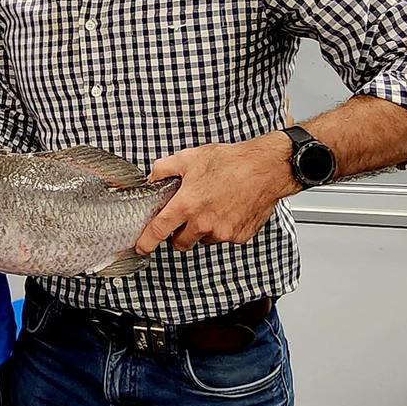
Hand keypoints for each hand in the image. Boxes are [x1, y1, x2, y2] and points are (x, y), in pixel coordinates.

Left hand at [135, 133, 298, 254]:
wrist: (265, 169)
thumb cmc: (230, 162)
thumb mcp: (189, 158)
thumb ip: (163, 169)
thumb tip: (152, 177)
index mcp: (186, 205)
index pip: (159, 230)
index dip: (146, 241)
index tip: (141, 247)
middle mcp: (203, 222)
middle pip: (180, 242)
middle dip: (178, 234)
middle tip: (184, 219)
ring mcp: (222, 232)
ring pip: (203, 240)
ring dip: (202, 229)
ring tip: (211, 206)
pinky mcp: (239, 236)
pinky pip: (223, 238)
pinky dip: (221, 227)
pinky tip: (227, 209)